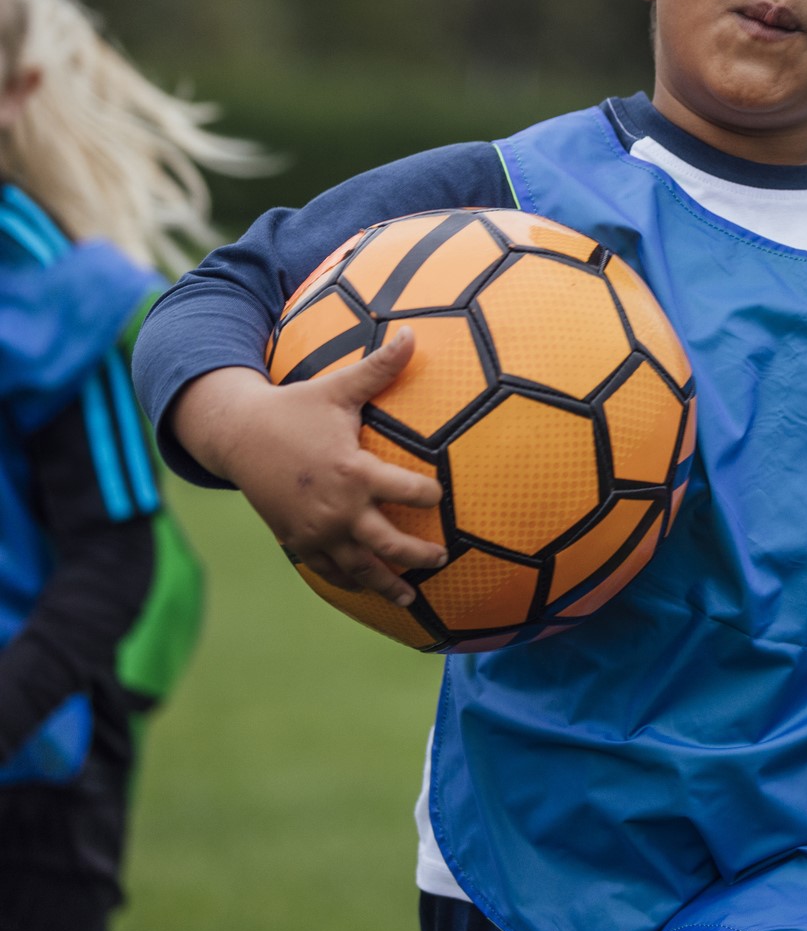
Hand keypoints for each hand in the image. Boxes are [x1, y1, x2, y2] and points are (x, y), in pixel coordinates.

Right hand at [171, 329, 444, 604]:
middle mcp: (337, 509)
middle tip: (442, 559)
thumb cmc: (295, 408)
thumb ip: (380, 367)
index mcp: (353, 471)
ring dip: (385, 584)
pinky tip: (366, 590)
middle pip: (388, 544)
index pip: (407, 491)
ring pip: (358, 567)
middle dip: (418, 555)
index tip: (443, 497)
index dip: (429, 494)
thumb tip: (413, 332)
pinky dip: (348, 581)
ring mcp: (315, 531)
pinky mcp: (297, 541)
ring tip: (410, 598)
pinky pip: (328, 569)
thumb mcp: (338, 388)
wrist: (239, 435)